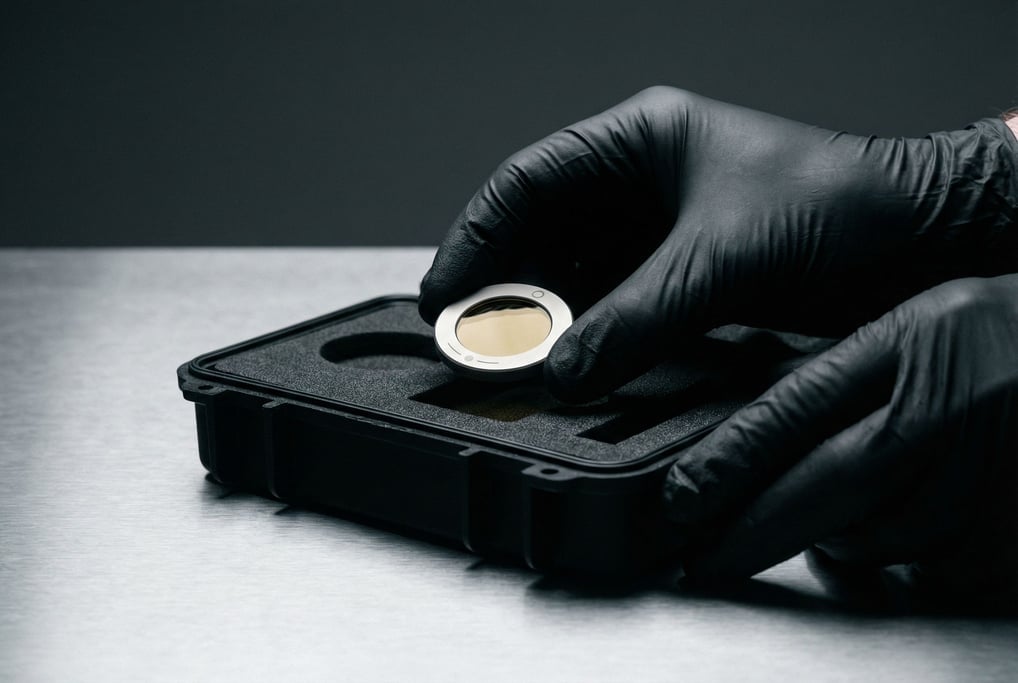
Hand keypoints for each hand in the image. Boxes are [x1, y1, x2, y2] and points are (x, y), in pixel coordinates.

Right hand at [419, 87, 1017, 401]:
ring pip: (577, 273)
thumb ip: (638, 315)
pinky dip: (588, 335)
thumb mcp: (722, 256)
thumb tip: (567, 368)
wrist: (922, 242)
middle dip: (504, 285)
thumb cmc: (840, 206)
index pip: (531, 180)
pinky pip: (616, 305)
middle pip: (545, 231)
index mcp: (642, 140)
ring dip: (543, 316)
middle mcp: (644, 182)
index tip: (445, 287)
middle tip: (465, 335)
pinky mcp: (685, 276)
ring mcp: (663, 231)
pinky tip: (563, 362)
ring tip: (503, 359)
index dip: (477, 233)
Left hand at [663, 275, 1017, 601]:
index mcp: (917, 339)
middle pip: (827, 486)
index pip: (800, 406)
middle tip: (702, 560)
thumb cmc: (1007, 339)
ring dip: (837, 546)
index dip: (731, 460)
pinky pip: (934, 572)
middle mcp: (954, 403)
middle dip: (751, 532)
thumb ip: (844, 372)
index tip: (682, 499)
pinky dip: (901, 566)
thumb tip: (754, 440)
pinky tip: (900, 537)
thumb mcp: (921, 327)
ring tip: (831, 525)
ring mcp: (993, 470)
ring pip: (877, 540)